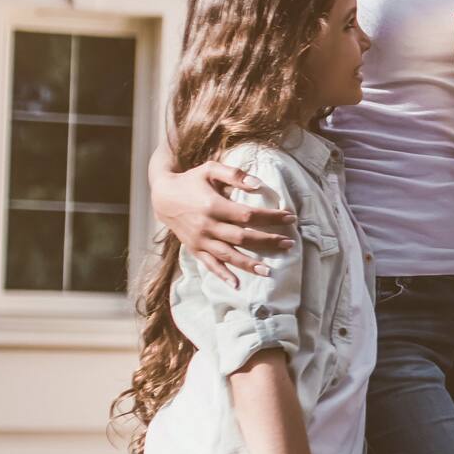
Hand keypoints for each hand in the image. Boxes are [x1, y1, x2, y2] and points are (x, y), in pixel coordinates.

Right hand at [155, 158, 293, 285]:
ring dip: (249, 264)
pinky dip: (222, 275)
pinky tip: (236, 284)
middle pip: (242, 237)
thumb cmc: (191, 180)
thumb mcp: (210, 169)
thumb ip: (234, 174)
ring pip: (228, 255)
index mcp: (213, 206)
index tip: (291, 217)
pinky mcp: (194, 249)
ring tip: (269, 271)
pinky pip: (210, 264)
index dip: (271, 217)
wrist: (162, 196)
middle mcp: (207, 226)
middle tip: (289, 244)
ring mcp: (200, 240)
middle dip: (268, 241)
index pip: (248, 215)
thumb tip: (259, 184)